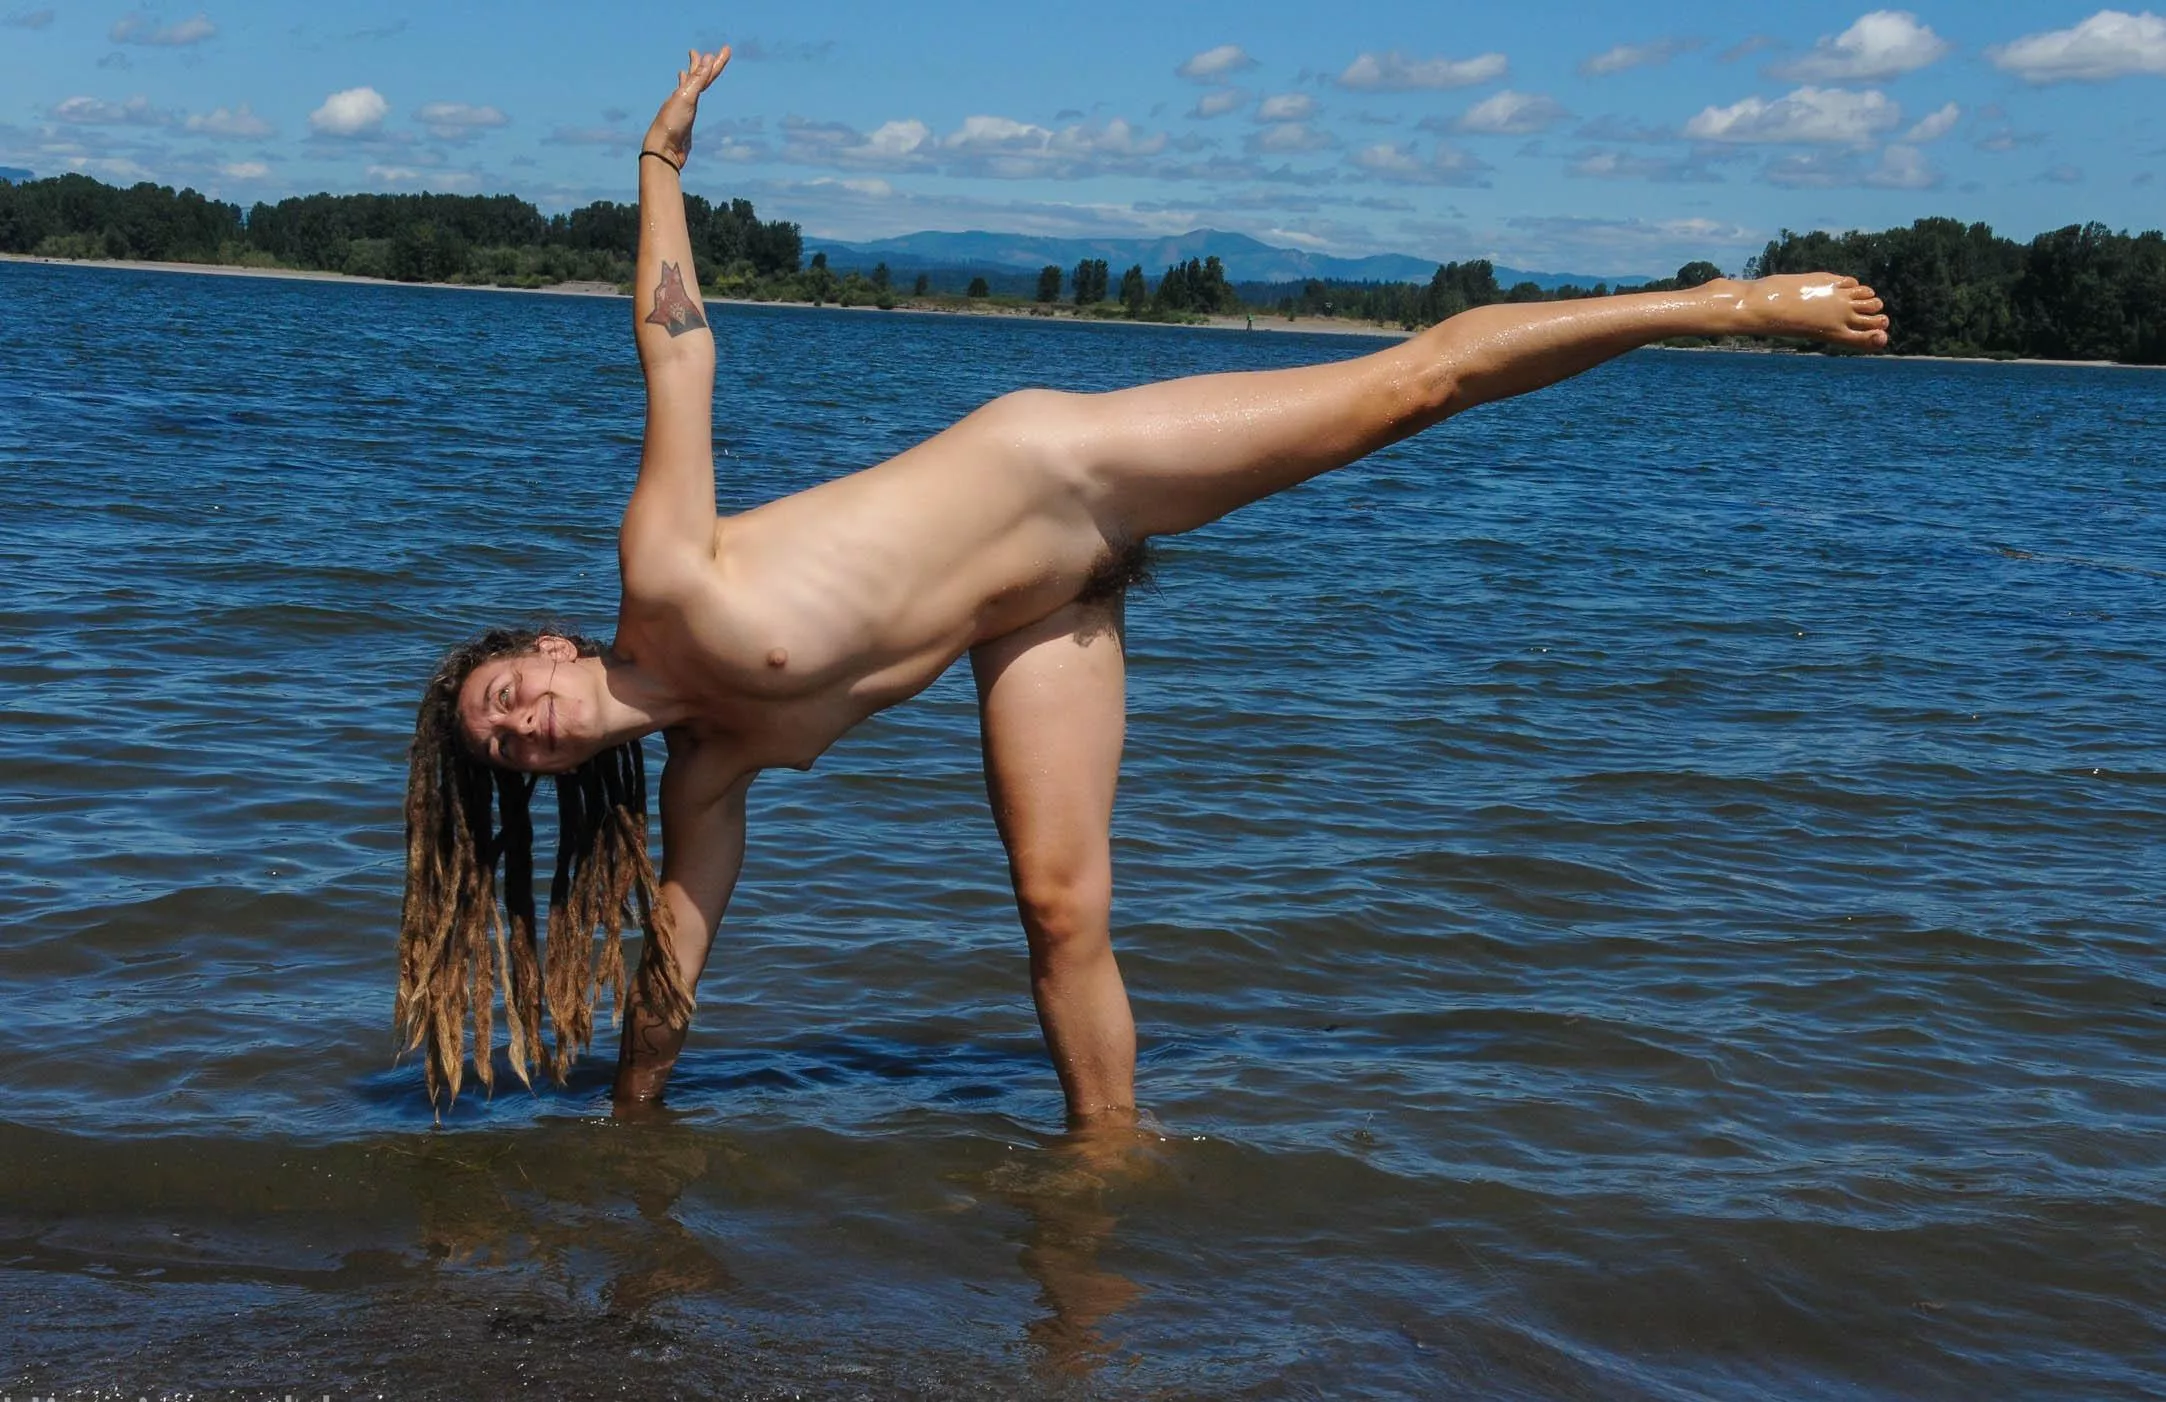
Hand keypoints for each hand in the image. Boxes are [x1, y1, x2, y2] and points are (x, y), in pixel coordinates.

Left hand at [645, 46, 730, 168]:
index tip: (722, 51)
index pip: (702, 73)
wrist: (664, 150)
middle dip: (703, 66)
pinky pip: (690, 106)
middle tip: (709, 54)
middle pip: (696, 79)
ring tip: (690, 70)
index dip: (713, 63)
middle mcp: (683, 98)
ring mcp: (683, 110)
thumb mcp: (686, 98)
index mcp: (684, 92)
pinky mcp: (685, 124)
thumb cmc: (672, 124)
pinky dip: (689, 98)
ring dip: (693, 79)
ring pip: (691, 91)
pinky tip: (688, 98)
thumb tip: (708, 57)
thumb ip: (697, 79)